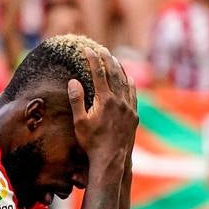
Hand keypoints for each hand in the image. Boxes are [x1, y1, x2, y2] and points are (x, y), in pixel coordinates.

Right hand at [69, 45, 137, 167]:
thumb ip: (77, 100)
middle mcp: (119, 101)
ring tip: (114, 59)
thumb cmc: (91, 142)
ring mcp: (129, 108)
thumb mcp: (79, 122)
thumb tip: (73, 81)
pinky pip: (133, 95)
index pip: (98, 73)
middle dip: (106, 60)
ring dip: (119, 69)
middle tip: (102, 49)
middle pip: (113, 74)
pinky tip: (129, 79)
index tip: (87, 49)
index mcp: (105, 100)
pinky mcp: (134, 116)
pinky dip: (130, 84)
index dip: (92, 59)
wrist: (111, 159)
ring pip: (125, 83)